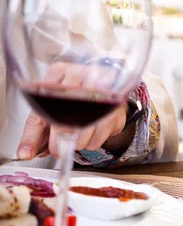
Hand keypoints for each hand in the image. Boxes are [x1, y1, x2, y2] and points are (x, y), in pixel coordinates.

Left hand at [17, 61, 135, 159]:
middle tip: (59, 148)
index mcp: (58, 72)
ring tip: (78, 134)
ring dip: (78, 143)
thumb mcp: (48, 108)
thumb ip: (35, 132)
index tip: (31, 152)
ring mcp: (100, 89)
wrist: (105, 88)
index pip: (41, 107)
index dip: (36, 135)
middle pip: (64, 121)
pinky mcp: (114, 104)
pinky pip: (99, 135)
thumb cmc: (73, 98)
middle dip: (60, 143)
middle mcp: (80, 76)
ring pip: (84, 132)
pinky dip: (93, 141)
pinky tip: (93, 130)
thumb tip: (24, 153)